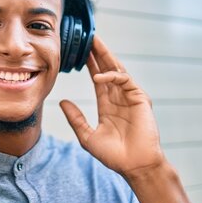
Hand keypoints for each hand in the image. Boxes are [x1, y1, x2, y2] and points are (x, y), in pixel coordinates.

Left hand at [60, 36, 165, 178]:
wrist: (133, 166)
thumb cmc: (114, 155)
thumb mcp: (87, 136)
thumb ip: (75, 118)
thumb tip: (62, 102)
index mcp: (107, 104)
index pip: (97, 78)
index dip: (89, 64)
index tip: (79, 51)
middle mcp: (119, 97)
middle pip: (107, 68)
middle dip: (98, 52)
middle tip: (88, 36)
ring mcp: (130, 97)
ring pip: (117, 69)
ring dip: (106, 55)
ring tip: (95, 41)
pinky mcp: (139, 99)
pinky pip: (125, 80)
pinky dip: (112, 76)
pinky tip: (98, 76)